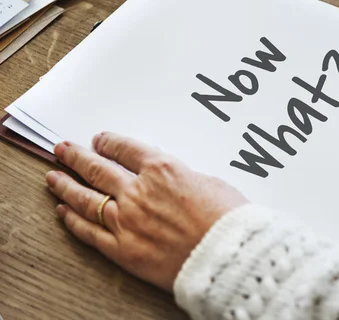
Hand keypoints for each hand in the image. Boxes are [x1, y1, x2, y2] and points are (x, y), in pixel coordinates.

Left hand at [46, 133, 247, 290]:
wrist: (228, 256)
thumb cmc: (228, 219)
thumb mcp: (209, 183)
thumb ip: (182, 178)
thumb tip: (170, 181)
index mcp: (162, 169)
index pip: (125, 148)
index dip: (109, 142)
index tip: (99, 140)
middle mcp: (138, 191)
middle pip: (98, 168)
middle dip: (77, 157)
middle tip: (63, 150)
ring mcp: (127, 220)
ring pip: (86, 198)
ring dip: (66, 185)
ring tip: (53, 177)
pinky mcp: (123, 249)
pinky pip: (90, 232)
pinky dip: (73, 221)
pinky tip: (63, 212)